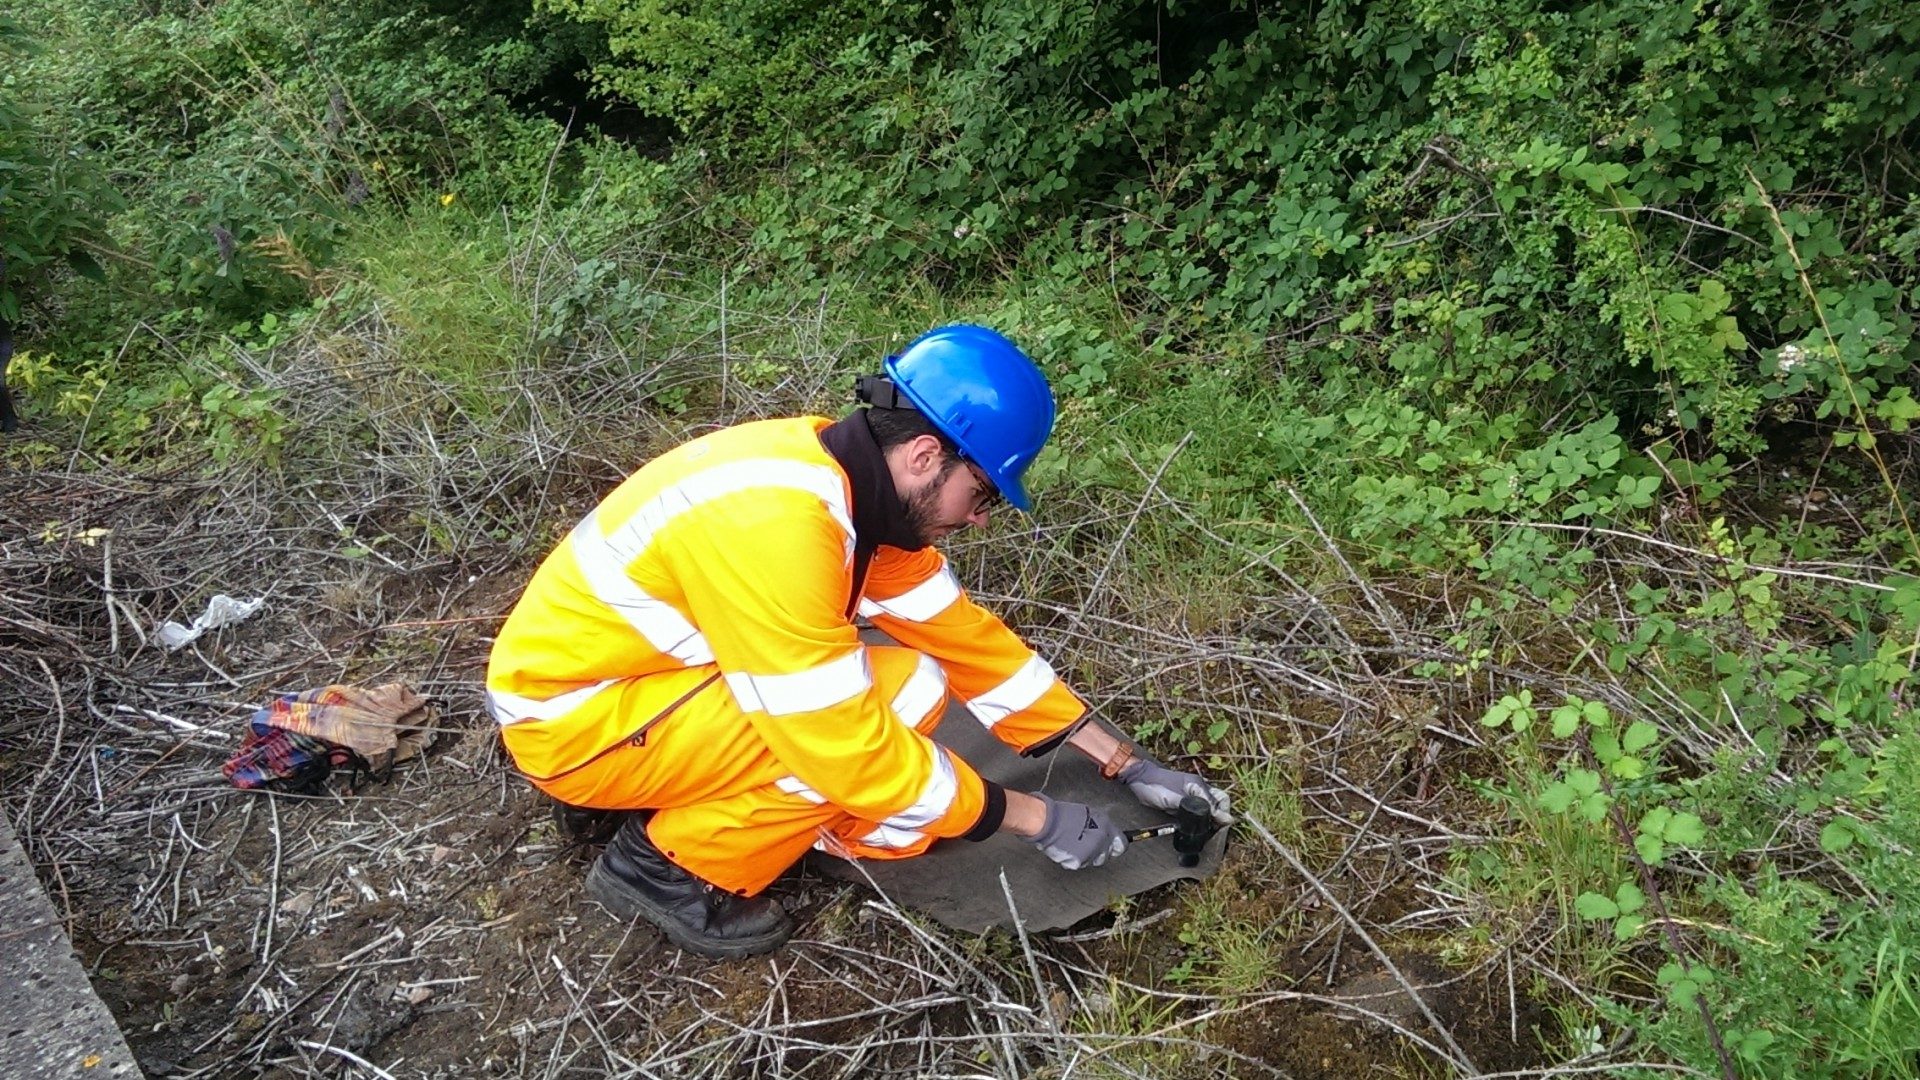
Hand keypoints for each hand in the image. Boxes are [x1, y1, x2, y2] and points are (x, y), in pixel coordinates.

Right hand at [1027, 793, 1126, 869]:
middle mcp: (1101, 842)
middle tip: (1086, 842)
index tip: (1115, 847)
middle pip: (1106, 855)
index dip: (1117, 846)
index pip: (1122, 844)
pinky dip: (1074, 859)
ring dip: (1086, 855)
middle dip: (1099, 851)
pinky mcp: (1078, 862)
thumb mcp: (1090, 814)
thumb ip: (1101, 827)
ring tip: (1073, 843)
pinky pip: (1079, 864)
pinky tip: (1067, 848)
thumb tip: (1106, 835)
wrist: (1048, 822)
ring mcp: (1090, 854)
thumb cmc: (1064, 815)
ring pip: (1092, 861)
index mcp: (1107, 828)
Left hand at [1117, 756, 1232, 824]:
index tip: (1220, 828)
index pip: (1221, 801)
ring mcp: (1191, 794)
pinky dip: (1198, 819)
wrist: (1139, 780)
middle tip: (1213, 830)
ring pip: (1209, 807)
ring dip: (1210, 818)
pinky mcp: (1184, 801)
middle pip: (1218, 802)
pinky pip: (1197, 811)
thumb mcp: (1175, 799)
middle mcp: (1198, 788)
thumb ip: (1196, 808)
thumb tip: (1218, 816)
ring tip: (1205, 831)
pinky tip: (1194, 827)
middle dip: (1219, 816)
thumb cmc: (1156, 787)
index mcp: (1199, 785)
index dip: (1222, 815)